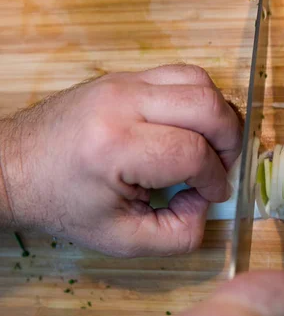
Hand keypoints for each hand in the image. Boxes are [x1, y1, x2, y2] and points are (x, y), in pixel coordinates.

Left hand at [0, 64, 241, 256]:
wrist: (12, 166)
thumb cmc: (62, 203)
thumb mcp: (121, 240)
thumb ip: (179, 234)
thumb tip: (205, 201)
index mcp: (115, 147)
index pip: (193, 153)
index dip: (215, 179)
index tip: (212, 195)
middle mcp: (121, 103)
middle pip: (207, 106)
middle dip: (229, 141)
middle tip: (221, 167)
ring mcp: (122, 81)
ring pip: (199, 81)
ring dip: (217, 116)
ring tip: (210, 145)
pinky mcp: (124, 76)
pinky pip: (181, 75)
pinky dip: (198, 101)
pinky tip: (189, 128)